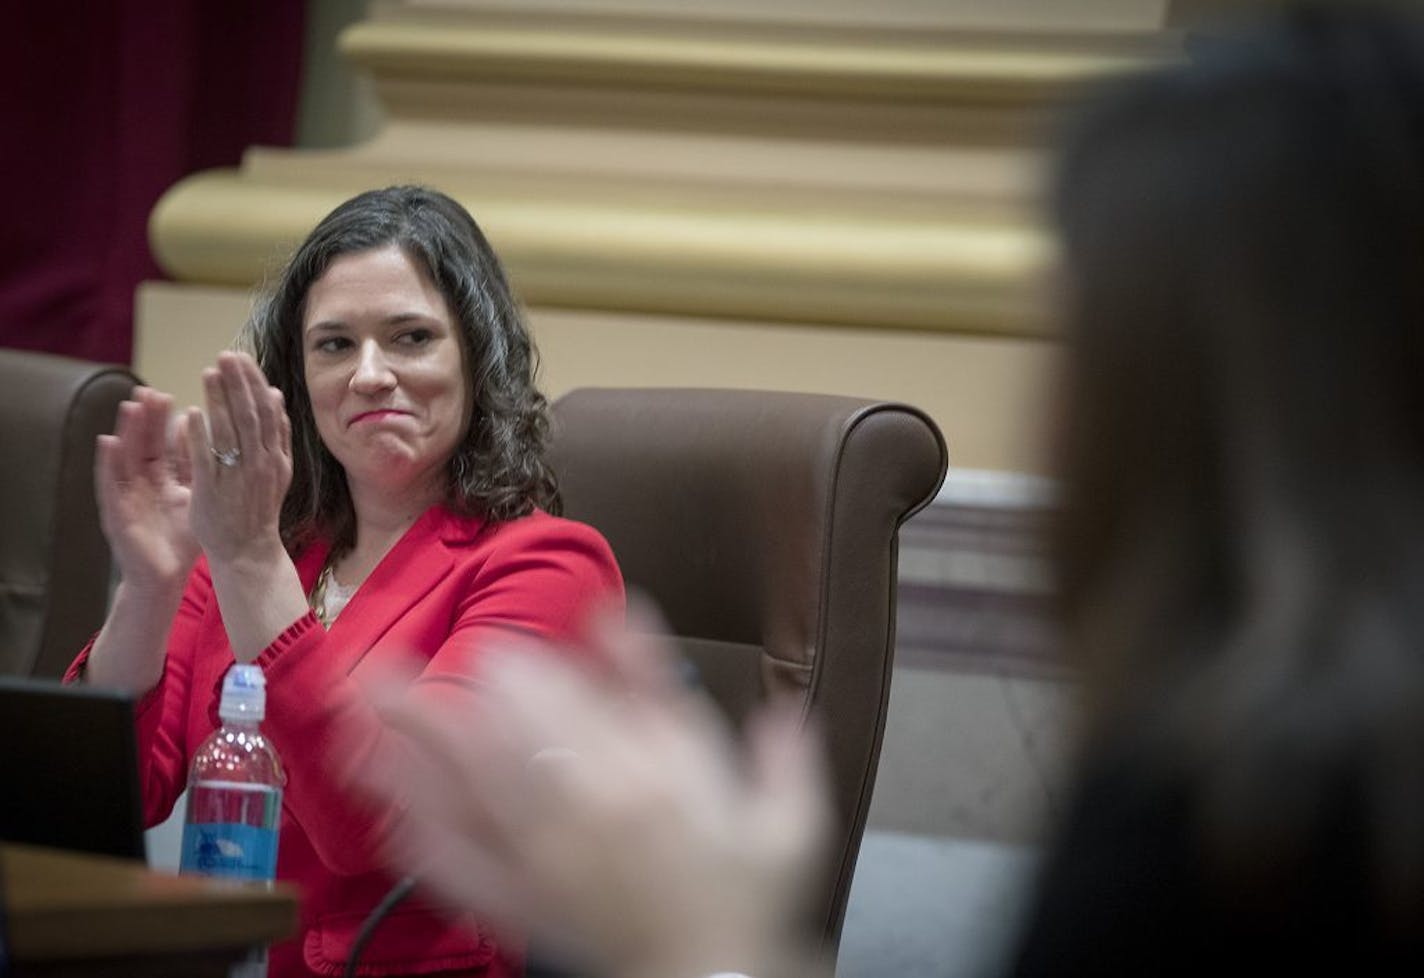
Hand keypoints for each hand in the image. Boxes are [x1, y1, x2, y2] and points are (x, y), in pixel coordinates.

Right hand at [95, 386, 199, 589]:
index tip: (172, 394)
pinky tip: (108, 441)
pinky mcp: (114, 511)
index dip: (166, 422)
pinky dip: (108, 461)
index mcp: (163, 479)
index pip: (164, 444)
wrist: (164, 578)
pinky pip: (110, 483)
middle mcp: (142, 483)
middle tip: (151, 390)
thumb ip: (200, 471)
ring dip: (127, 431)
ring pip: (125, 457)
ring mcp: (126, 495)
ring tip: (131, 405)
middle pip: (143, 444)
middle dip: (146, 418)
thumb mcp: (195, 499)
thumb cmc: (181, 540)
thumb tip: (211, 439)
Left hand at [186, 352, 292, 564]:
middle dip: (238, 383)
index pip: (266, 411)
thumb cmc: (258, 509)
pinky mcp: (212, 491)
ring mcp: (236, 477)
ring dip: (220, 400)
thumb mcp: (278, 470)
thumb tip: (276, 395)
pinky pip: (206, 458)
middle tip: (226, 356)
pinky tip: (191, 413)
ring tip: (209, 373)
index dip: (253, 382)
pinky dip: (200, 435)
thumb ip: (277, 434)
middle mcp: (259, 464)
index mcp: (275, 457)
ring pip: (229, 432)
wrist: (248, 551)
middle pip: (249, 416)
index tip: (241, 358)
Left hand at [355, 603, 830, 977]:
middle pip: (499, 742)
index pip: (570, 705)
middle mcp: (586, 813)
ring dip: (412, 757)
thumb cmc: (748, 891)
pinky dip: (422, 841)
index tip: (492, 645)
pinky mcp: (524, 908)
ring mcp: (547, 863)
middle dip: (440, 703)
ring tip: (361, 718)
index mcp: (649, 779)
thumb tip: (661, 637)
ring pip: (468, 796)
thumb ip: (738, 729)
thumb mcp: (775, 805)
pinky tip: (387, 812)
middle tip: (384, 667)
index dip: (520, 671)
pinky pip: (463, 872)